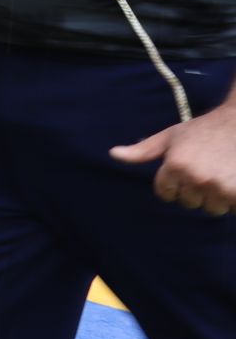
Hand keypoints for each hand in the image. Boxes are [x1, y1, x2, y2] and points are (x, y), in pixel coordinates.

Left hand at [111, 104, 235, 215]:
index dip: (173, 183)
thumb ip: (142, 150)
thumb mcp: (170, 136)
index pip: (166, 194)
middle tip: (205, 169)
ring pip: (211, 208)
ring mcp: (220, 188)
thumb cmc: (202, 130)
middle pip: (189, 202)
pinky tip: (233, 179)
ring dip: (215, 196)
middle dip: (194, 190)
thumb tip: (114, 154)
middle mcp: (196, 178)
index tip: (184, 170)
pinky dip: (233, 199)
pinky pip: (231, 209)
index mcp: (176, 165)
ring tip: (220, 173)